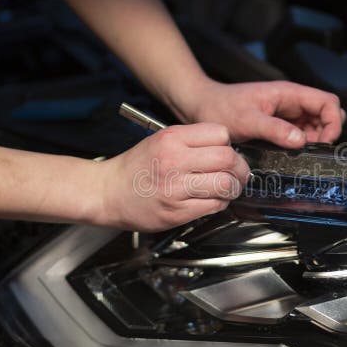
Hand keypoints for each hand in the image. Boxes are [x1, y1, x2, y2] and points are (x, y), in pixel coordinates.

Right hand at [98, 123, 249, 231]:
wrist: (107, 193)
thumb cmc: (135, 168)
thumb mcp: (161, 140)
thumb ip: (193, 141)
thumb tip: (227, 148)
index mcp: (172, 139)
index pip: (221, 134)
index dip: (229, 144)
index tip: (227, 152)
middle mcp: (174, 161)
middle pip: (228, 158)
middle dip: (240, 167)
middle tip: (238, 173)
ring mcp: (175, 188)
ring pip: (226, 184)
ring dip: (233, 188)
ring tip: (228, 188)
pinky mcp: (177, 211)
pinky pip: (214, 205)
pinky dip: (221, 203)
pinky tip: (213, 200)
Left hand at [181, 80, 344, 147]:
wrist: (201, 107)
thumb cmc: (221, 107)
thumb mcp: (247, 120)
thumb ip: (275, 129)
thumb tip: (301, 141)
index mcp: (289, 93)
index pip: (328, 102)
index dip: (333, 122)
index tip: (324, 142)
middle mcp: (291, 102)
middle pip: (326, 115)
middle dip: (326, 133)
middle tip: (312, 151)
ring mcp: (286, 114)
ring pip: (315, 127)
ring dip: (313, 142)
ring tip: (298, 155)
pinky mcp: (279, 126)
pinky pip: (300, 135)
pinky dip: (300, 146)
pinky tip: (288, 155)